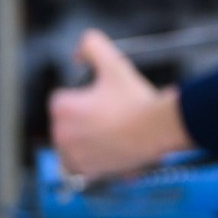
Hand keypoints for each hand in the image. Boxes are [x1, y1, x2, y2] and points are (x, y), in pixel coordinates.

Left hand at [49, 29, 192, 178]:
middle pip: (67, 123)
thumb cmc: (136, 100)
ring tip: (111, 133)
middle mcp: (61, 134)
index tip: (103, 100)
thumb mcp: (114, 64)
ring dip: (85, 140)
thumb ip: (91, 46)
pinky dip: (90, 161)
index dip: (84, 97)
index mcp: (62, 108)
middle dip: (84, 120)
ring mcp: (73, 155)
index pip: (63, 100)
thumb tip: (78, 52)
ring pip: (72, 144)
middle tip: (111, 116)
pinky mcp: (86, 170)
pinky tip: (107, 151)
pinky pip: (80, 167)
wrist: (157, 129)